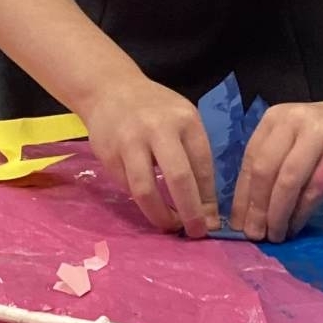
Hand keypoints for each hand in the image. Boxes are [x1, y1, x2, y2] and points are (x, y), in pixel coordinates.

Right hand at [79, 75, 217, 234]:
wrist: (110, 90)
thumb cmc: (154, 108)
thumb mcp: (182, 118)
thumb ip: (193, 151)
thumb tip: (205, 201)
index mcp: (185, 120)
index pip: (203, 166)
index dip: (208, 198)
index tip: (212, 220)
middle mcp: (158, 129)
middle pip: (179, 179)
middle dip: (191, 212)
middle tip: (197, 232)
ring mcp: (130, 142)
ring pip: (146, 190)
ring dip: (160, 215)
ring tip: (170, 226)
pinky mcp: (109, 155)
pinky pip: (128, 187)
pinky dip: (141, 202)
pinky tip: (150, 206)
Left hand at [231, 100, 322, 242]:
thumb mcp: (297, 139)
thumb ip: (277, 163)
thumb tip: (251, 209)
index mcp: (275, 119)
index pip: (251, 161)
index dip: (241, 196)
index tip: (236, 224)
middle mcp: (293, 123)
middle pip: (265, 171)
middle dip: (256, 208)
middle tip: (254, 235)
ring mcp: (317, 137)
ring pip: (287, 181)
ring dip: (277, 214)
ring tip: (274, 235)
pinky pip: (313, 190)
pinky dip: (300, 213)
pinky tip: (295, 227)